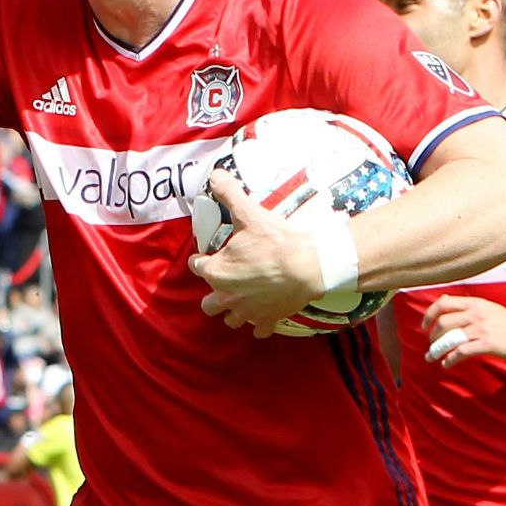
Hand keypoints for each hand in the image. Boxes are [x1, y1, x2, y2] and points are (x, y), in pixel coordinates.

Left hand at [189, 171, 322, 337]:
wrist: (307, 265)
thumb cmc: (275, 241)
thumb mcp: (249, 213)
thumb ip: (229, 194)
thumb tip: (215, 175)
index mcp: (217, 271)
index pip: (198, 267)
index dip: (201, 260)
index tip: (206, 257)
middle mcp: (227, 296)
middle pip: (208, 304)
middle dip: (214, 294)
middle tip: (224, 282)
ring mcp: (247, 312)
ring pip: (230, 320)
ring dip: (234, 311)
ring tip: (243, 300)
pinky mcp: (267, 320)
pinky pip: (258, 330)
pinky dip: (260, 324)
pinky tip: (265, 315)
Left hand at [422, 295, 505, 366]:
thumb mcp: (487, 307)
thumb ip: (467, 306)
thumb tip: (443, 302)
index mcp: (474, 303)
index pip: (443, 303)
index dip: (429, 314)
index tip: (424, 326)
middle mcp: (476, 313)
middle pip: (443, 323)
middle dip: (432, 336)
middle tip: (431, 345)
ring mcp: (481, 328)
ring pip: (450, 339)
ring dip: (437, 350)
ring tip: (432, 357)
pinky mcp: (487, 343)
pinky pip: (462, 352)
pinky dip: (450, 359)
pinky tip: (447, 364)